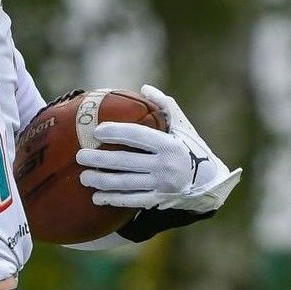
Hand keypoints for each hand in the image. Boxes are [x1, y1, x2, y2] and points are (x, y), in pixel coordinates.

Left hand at [75, 84, 241, 212]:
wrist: (210, 181)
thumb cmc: (190, 146)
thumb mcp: (182, 124)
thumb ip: (164, 105)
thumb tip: (144, 88)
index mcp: (169, 144)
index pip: (138, 136)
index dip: (116, 132)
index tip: (97, 131)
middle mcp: (165, 166)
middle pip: (127, 162)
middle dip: (100, 160)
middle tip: (80, 156)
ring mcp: (162, 185)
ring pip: (126, 184)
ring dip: (102, 181)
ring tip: (83, 177)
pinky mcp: (159, 200)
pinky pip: (133, 201)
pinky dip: (114, 200)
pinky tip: (96, 198)